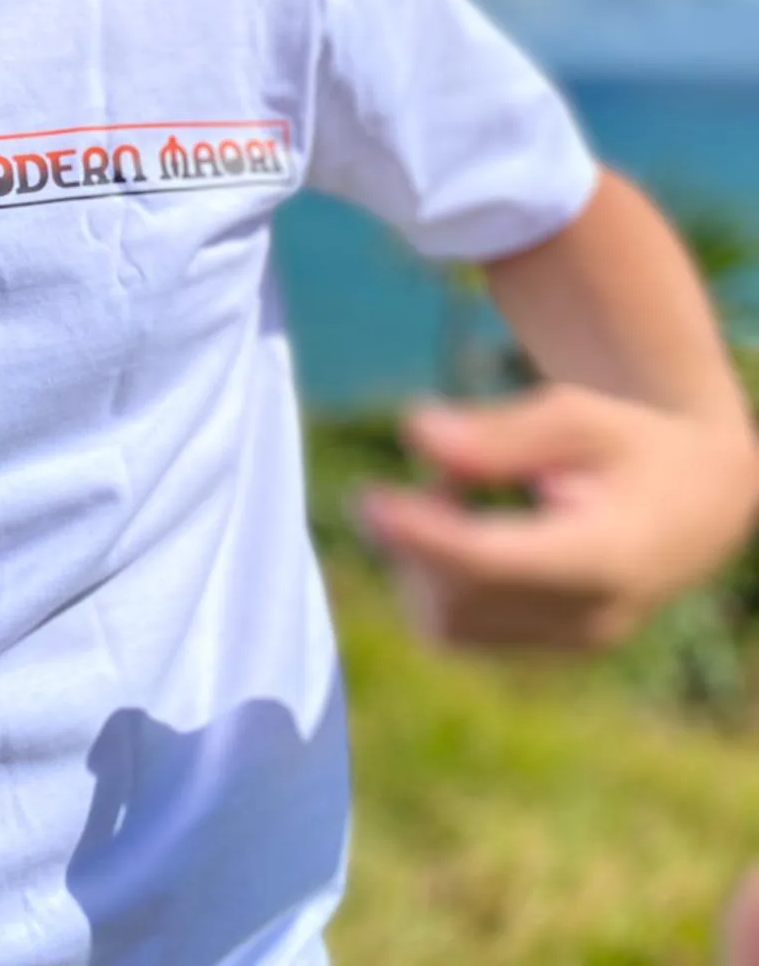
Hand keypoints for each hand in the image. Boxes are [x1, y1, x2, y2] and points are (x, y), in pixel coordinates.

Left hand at [351, 383, 758, 650]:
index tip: (368, 500)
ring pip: (449, 622)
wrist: (695, 504)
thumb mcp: (580, 415)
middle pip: (462, 596)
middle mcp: (591, 617)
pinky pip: (459, 627)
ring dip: (420, 556)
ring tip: (456, 489)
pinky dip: (435, 576)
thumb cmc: (632, 444)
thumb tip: (416, 435)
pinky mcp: (541, 647)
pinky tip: (462, 523)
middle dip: (418, 535)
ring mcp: (566, 642)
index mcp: (610, 555)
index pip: (496, 562)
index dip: (424, 535)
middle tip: (434, 468)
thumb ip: (499, 431)